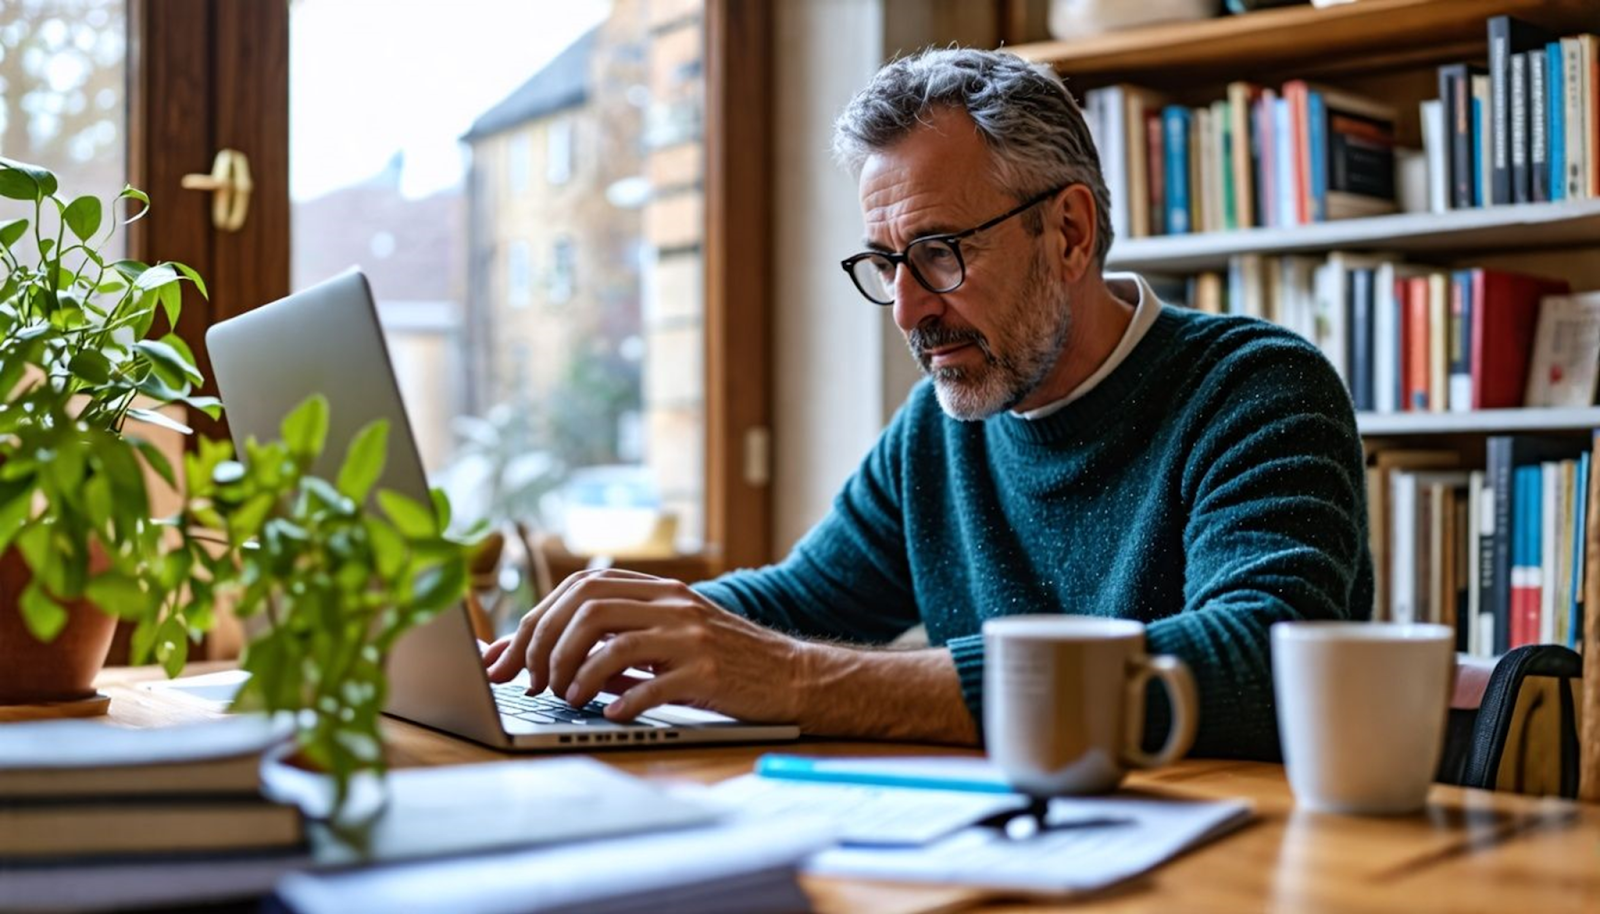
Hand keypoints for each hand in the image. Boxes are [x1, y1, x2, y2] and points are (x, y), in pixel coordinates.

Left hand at [482, 568, 808, 723]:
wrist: (790, 675)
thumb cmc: (722, 662)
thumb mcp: (669, 637)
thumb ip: (615, 640)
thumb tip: (542, 659)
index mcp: (658, 591)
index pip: (580, 588)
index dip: (536, 620)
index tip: (510, 658)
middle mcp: (672, 604)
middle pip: (587, 607)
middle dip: (546, 646)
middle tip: (534, 683)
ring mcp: (691, 635)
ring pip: (612, 640)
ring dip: (576, 673)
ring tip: (568, 699)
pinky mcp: (708, 671)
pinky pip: (654, 684)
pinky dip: (623, 701)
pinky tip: (611, 714)